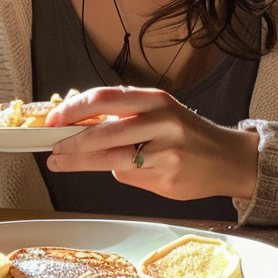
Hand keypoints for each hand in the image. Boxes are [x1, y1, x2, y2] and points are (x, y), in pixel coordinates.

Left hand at [45, 85, 259, 201]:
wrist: (227, 159)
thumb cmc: (186, 132)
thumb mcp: (159, 111)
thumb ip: (123, 115)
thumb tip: (78, 121)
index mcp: (156, 99)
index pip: (106, 98)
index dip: (74, 109)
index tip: (54, 119)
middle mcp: (161, 122)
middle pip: (103, 133)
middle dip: (71, 142)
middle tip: (51, 147)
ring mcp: (165, 153)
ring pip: (110, 160)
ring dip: (79, 162)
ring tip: (60, 162)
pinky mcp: (166, 179)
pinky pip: (129, 176)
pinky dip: (118, 172)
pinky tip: (124, 168)